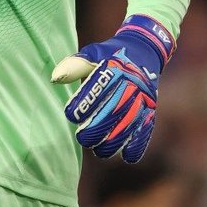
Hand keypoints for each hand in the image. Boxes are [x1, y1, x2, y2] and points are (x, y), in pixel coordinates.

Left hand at [52, 15, 173, 162]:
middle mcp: (132, 82)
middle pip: (115, 110)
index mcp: (116, 67)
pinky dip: (138, 144)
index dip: (84, 104)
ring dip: (115, 141)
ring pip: (130, 123)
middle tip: (83, 138)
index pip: (99, 88)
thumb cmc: (111, 55)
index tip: (71, 115)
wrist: (144, 50)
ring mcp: (144, 97)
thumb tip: (56, 78)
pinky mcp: (151, 108)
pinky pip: (147, 128)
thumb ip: (75, 65)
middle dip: (97, 128)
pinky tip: (127, 156)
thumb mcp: (93, 53)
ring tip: (100, 150)